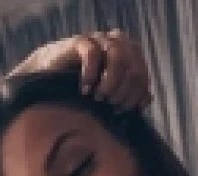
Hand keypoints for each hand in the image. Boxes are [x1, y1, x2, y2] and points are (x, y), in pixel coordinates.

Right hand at [27, 29, 153, 111]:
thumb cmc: (82, 91)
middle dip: (124, 92)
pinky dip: (91, 74)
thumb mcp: (109, 98)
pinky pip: (93, 53)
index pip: (143, 76)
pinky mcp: (81, 41)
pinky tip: (84, 89)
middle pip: (134, 67)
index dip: (135, 97)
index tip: (121, 112)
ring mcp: (100, 40)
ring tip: (98, 98)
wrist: (49, 78)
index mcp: (130, 55)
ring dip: (111, 83)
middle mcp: (118, 43)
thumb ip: (130, 97)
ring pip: (118, 57)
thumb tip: (148, 99)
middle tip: (109, 106)